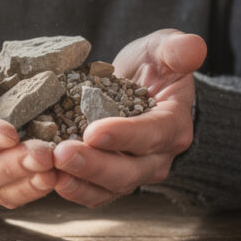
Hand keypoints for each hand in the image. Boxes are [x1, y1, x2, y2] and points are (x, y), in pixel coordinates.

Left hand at [53, 29, 206, 206]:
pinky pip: (92, 192)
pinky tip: (46, 177)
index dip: (124, 135)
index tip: (93, 132)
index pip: (151, 134)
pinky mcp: (109, 179)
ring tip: (49, 171)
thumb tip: (193, 48)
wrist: (141, 86)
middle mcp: (156, 157)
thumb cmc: (153, 66)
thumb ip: (176, 49)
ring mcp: (132, 172)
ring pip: (107, 188)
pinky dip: (71, 187)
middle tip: (61, 154)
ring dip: (78, 182)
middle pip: (127, 171)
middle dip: (93, 165)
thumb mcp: (163, 49)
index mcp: (173, 125)